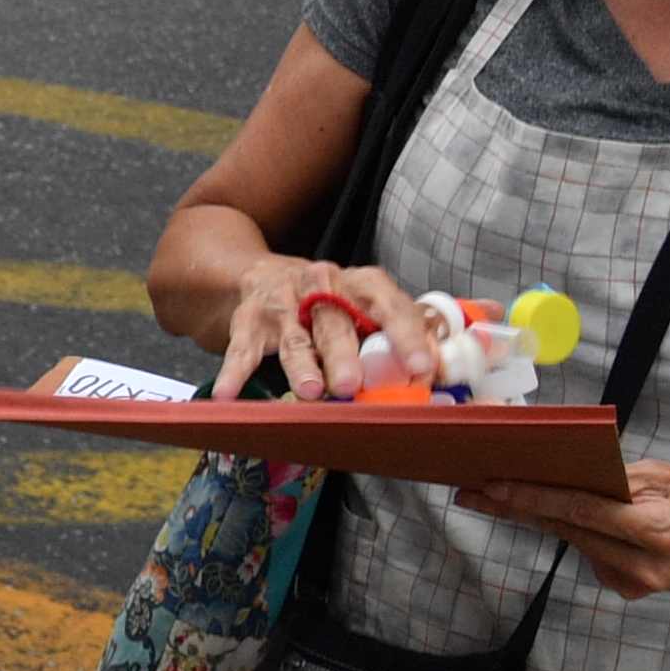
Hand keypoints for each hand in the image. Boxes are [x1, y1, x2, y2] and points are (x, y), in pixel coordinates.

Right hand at [217, 255, 429, 401]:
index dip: (407, 337)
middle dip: (343, 355)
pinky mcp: (248, 319)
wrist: (264, 276)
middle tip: (351, 385)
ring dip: (300, 366)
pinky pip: (241, 349)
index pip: (390, 306)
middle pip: (336, 323)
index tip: (422, 367)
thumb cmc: (333, 304)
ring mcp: (282, 302)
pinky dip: (233, 373)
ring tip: (308, 391)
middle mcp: (322, 285)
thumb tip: (442, 372)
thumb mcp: (369, 308)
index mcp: (363, 284)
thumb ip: (404, 336)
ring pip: (294, 338)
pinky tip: (227, 395)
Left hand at [452, 463, 669, 604]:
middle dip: (515, 508)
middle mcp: (641, 564)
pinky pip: (591, 554)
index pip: (578, 510)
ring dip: (543, 518)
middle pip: (564, 529)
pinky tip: (573, 517)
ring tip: (502, 494)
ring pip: (574, 542)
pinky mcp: (632, 590)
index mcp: (656, 530)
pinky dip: (579, 533)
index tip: (489, 486)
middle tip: (469, 491)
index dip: (529, 497)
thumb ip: (618, 479)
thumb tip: (566, 474)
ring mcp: (636, 583)